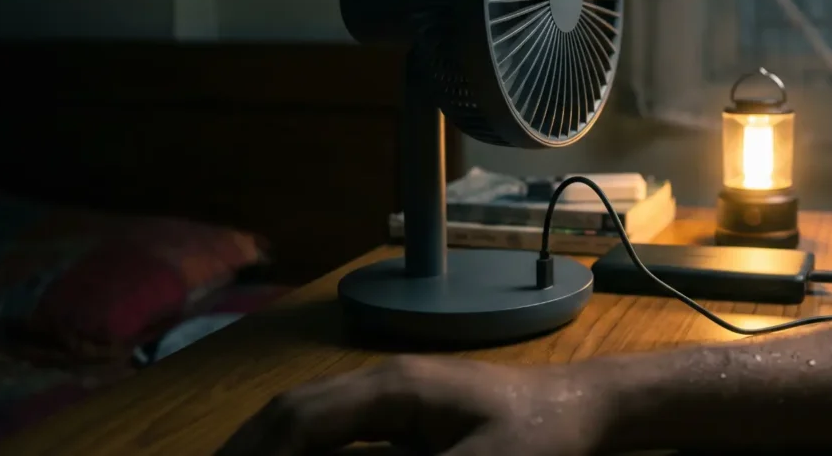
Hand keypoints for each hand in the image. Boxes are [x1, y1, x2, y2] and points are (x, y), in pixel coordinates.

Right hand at [215, 356, 607, 455]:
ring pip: (310, 417)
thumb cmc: (541, 434)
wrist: (583, 405)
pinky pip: (339, 429)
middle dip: (248, 448)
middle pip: (293, 412)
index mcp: (395, 388)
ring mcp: (394, 393)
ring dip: (271, 447)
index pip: (303, 418)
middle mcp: (385, 382)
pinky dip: (305, 448)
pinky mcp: (406, 412)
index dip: (258, 453)